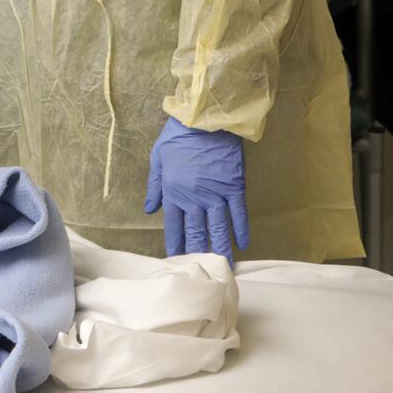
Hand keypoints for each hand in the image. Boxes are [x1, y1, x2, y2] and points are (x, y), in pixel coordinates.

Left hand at [145, 116, 249, 261]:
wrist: (203, 119)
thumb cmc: (177, 136)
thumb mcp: (157, 159)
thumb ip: (154, 187)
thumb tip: (149, 209)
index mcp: (173, 192)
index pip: (174, 226)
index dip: (175, 245)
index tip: (175, 261)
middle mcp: (194, 198)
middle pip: (196, 232)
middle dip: (197, 254)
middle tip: (200, 272)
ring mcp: (216, 194)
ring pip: (218, 228)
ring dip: (220, 249)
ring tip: (223, 268)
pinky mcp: (234, 187)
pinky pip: (238, 214)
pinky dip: (240, 230)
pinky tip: (242, 245)